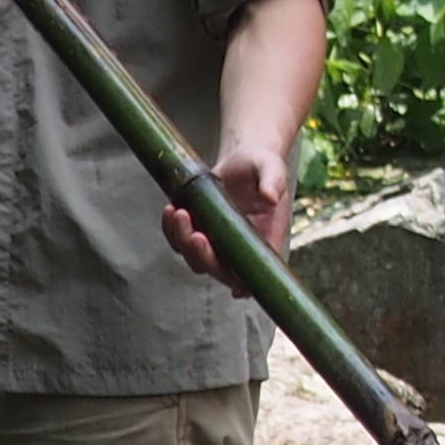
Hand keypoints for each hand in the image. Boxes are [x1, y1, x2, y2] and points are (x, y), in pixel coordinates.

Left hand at [163, 140, 293, 282]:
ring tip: (179, 213)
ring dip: (182, 241)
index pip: (255, 273)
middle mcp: (238, 247)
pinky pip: (179, 239)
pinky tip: (171, 209)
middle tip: (196, 234)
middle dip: (203, 257)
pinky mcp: (197, 229)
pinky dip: (172, 230)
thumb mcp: (272, 167)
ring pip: (194, 257)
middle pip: (217, 269)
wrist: (244, 158)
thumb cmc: (264, 165)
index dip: (244, 285)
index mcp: (264, 240)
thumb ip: (274, 180)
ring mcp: (215, 241)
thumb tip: (271, 197)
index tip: (234, 286)